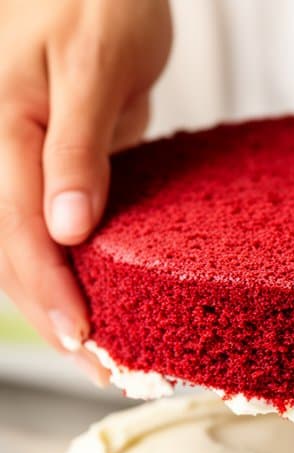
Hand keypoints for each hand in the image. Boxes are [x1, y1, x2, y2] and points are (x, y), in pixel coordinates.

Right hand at [0, 0, 170, 381]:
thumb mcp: (95, 62)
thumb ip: (79, 145)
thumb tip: (67, 230)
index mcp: (7, 128)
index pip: (20, 231)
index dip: (51, 292)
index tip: (85, 340)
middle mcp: (7, 155)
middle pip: (16, 256)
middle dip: (56, 319)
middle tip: (104, 372)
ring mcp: (27, 168)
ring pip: (28, 254)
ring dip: (61, 307)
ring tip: (103, 357)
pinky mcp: (52, 172)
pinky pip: (51, 235)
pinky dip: (74, 276)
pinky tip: (103, 305)